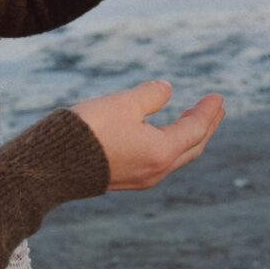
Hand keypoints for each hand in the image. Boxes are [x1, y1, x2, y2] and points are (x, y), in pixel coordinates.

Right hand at [70, 81, 224, 190]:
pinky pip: (160, 161)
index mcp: (161, 152)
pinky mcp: (125, 178)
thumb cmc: (88, 131)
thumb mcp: (124, 103)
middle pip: (192, 147)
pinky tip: (165, 132)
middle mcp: (156, 170)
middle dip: (206, 126)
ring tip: (196, 117)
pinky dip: (172, 144)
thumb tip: (167, 89)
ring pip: (177, 156)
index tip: (219, 97)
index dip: (208, 111)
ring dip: (190, 136)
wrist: (49, 165)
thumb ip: (151, 94)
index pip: (195, 129)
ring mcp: (141, 178)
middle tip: (218, 109)